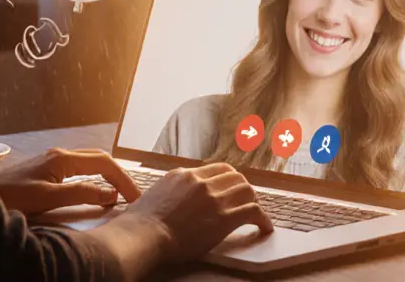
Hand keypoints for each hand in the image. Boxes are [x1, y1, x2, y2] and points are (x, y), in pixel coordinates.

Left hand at [0, 148, 141, 215]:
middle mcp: (60, 155)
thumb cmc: (11, 195)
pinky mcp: (46, 169)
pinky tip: (95, 190)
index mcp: (63, 158)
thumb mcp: (49, 197)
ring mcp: (52, 161)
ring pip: (89, 162)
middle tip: (134, 196)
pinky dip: (94, 177)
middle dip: (120, 175)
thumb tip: (110, 194)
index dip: (123, 179)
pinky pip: (79, 169)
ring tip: (121, 193)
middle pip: (99, 159)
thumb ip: (80, 193)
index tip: (134, 197)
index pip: (104, 163)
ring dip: (108, 175)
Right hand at [119, 163, 272, 262]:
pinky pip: (253, 212)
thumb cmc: (140, 223)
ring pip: (246, 189)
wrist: (144, 235)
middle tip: (245, 200)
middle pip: (233, 176)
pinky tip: (264, 227)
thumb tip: (171, 198)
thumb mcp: (153, 195)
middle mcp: (200, 181)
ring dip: (252, 201)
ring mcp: (213, 198)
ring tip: (255, 214)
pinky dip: (262, 219)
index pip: (214, 170)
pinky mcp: (224, 218)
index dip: (227, 179)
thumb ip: (169, 192)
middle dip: (242, 188)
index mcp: (182, 175)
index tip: (230, 188)